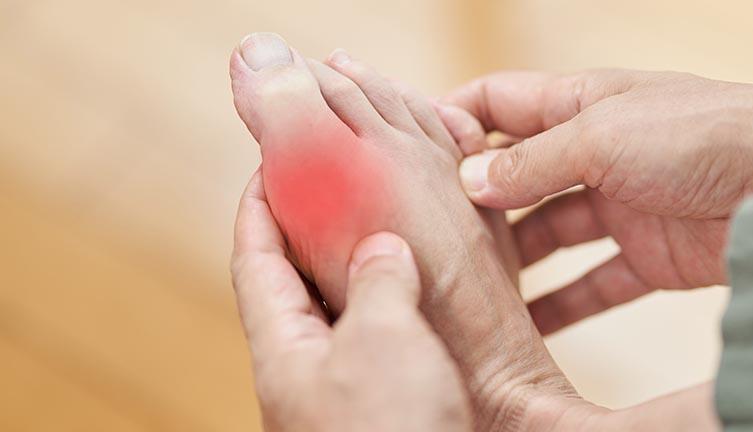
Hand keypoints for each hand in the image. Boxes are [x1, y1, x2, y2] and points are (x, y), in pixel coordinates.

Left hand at [230, 171, 470, 431]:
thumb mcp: (383, 342)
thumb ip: (378, 284)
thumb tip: (382, 248)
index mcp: (283, 351)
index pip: (254, 261)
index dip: (257, 207)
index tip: (272, 161)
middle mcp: (304, 369)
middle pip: (294, 283)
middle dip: (312, 230)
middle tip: (339, 184)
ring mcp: (339, 389)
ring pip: (342, 313)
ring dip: (361, 270)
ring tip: (389, 227)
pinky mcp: (379, 406)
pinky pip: (379, 341)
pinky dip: (394, 308)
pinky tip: (426, 294)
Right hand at [446, 70, 752, 332]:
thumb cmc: (704, 133)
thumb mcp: (600, 137)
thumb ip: (531, 162)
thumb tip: (470, 180)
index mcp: (581, 103)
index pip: (500, 103)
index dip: (454, 121)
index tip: (412, 152)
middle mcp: (597, 151)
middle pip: (519, 175)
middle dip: (477, 201)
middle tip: (432, 234)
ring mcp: (622, 204)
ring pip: (551, 234)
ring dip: (515, 261)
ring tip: (470, 288)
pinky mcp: (649, 254)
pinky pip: (594, 281)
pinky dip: (565, 303)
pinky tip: (530, 324)